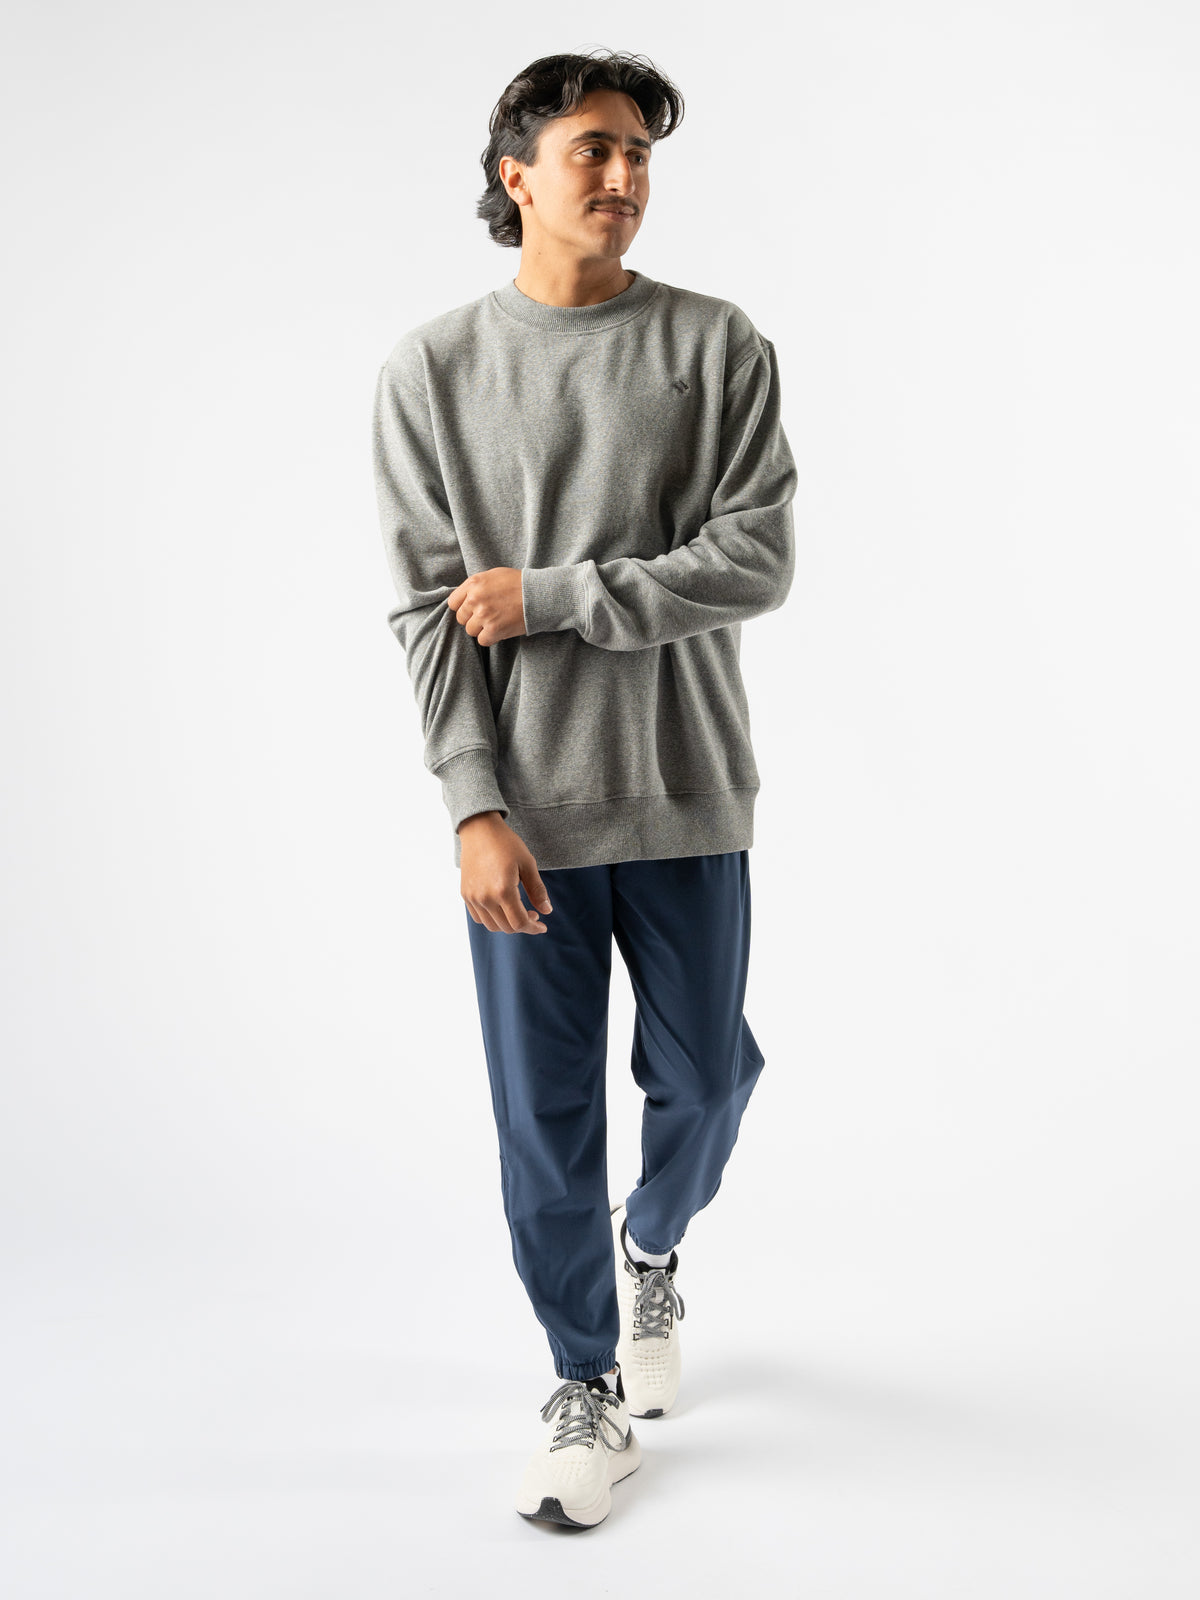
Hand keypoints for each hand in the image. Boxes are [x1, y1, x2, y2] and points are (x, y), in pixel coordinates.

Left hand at [445, 568, 525, 646]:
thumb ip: (476, 586)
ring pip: (471, 630)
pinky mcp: (494, 629)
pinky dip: (491, 638)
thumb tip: (465, 598)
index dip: (462, 607)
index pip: (453, 603)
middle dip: (472, 619)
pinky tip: (501, 629)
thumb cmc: (518, 583)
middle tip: (488, 616)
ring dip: (482, 629)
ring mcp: (483, 615)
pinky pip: (482, 640)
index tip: (472, 609)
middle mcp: (475, 599)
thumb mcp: (493, 575)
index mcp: (473, 583)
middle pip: (461, 618)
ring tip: (496, 622)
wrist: (539, 594)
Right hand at [458, 812, 552, 933]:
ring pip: (492, 925)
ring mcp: (473, 897)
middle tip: (534, 914)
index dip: (533, 928)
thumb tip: (547, 911)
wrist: (479, 830)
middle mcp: (486, 898)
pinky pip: (479, 917)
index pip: (520, 923)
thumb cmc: (506, 844)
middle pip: (507, 927)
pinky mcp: (466, 894)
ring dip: (508, 925)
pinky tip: (502, 908)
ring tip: (518, 912)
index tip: (542, 926)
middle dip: (523, 926)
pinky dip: (492, 919)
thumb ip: (537, 890)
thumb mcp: (528, 864)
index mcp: (503, 890)